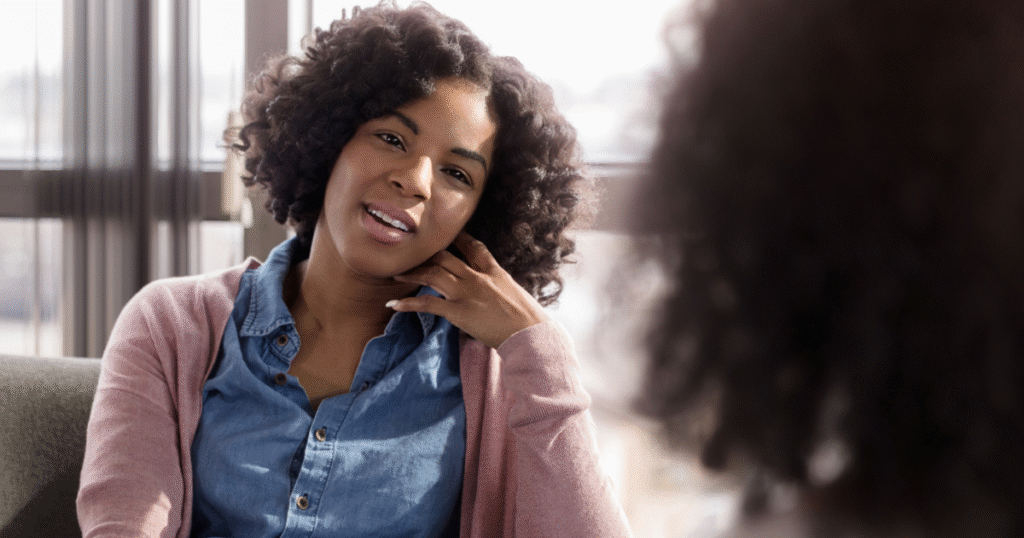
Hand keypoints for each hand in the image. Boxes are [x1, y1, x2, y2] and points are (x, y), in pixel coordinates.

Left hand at [388, 231, 549, 348]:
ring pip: (432, 274)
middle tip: (411, 256)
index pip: (475, 248)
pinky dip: (408, 304)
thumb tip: (491, 298)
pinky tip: (394, 305)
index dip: (460, 238)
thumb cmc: (528, 320)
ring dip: (412, 273)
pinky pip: (427, 304)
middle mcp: (478, 277)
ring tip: (396, 274)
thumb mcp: (516, 296)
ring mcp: (466, 292)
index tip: (448, 234)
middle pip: (445, 257)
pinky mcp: (458, 311)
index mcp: (495, 272)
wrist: (531, 334)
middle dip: (426, 255)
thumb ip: (500, 291)